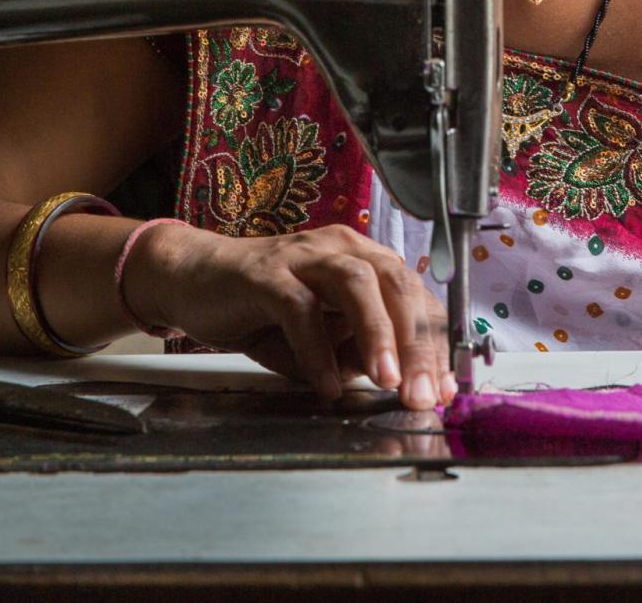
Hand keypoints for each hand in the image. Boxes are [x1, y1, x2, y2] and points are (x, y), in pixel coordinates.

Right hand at [125, 222, 454, 409]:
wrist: (195, 282)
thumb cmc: (264, 310)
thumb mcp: (322, 340)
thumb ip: (357, 355)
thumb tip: (400, 381)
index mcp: (365, 260)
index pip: (415, 297)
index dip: (434, 343)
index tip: (445, 388)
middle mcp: (341, 249)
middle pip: (395, 285)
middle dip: (416, 343)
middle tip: (423, 393)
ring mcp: (302, 256)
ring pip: (356, 284)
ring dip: (377, 334)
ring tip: (387, 380)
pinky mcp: (264, 273)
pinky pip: (298, 308)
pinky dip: (316, 349)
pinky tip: (326, 382)